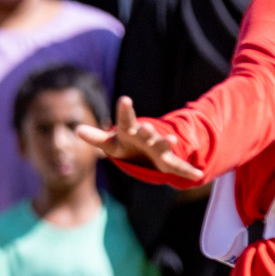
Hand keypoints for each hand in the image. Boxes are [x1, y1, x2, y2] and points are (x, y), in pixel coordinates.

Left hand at [77, 96, 202, 181]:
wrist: (146, 152)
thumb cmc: (126, 144)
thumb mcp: (110, 143)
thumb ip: (96, 137)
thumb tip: (76, 130)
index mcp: (131, 131)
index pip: (125, 120)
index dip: (124, 111)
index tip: (124, 99)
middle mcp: (147, 137)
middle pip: (146, 133)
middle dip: (147, 131)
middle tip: (147, 126)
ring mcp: (159, 149)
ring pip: (163, 146)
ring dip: (168, 143)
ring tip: (174, 141)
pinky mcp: (168, 162)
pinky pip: (179, 167)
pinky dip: (188, 172)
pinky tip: (198, 176)